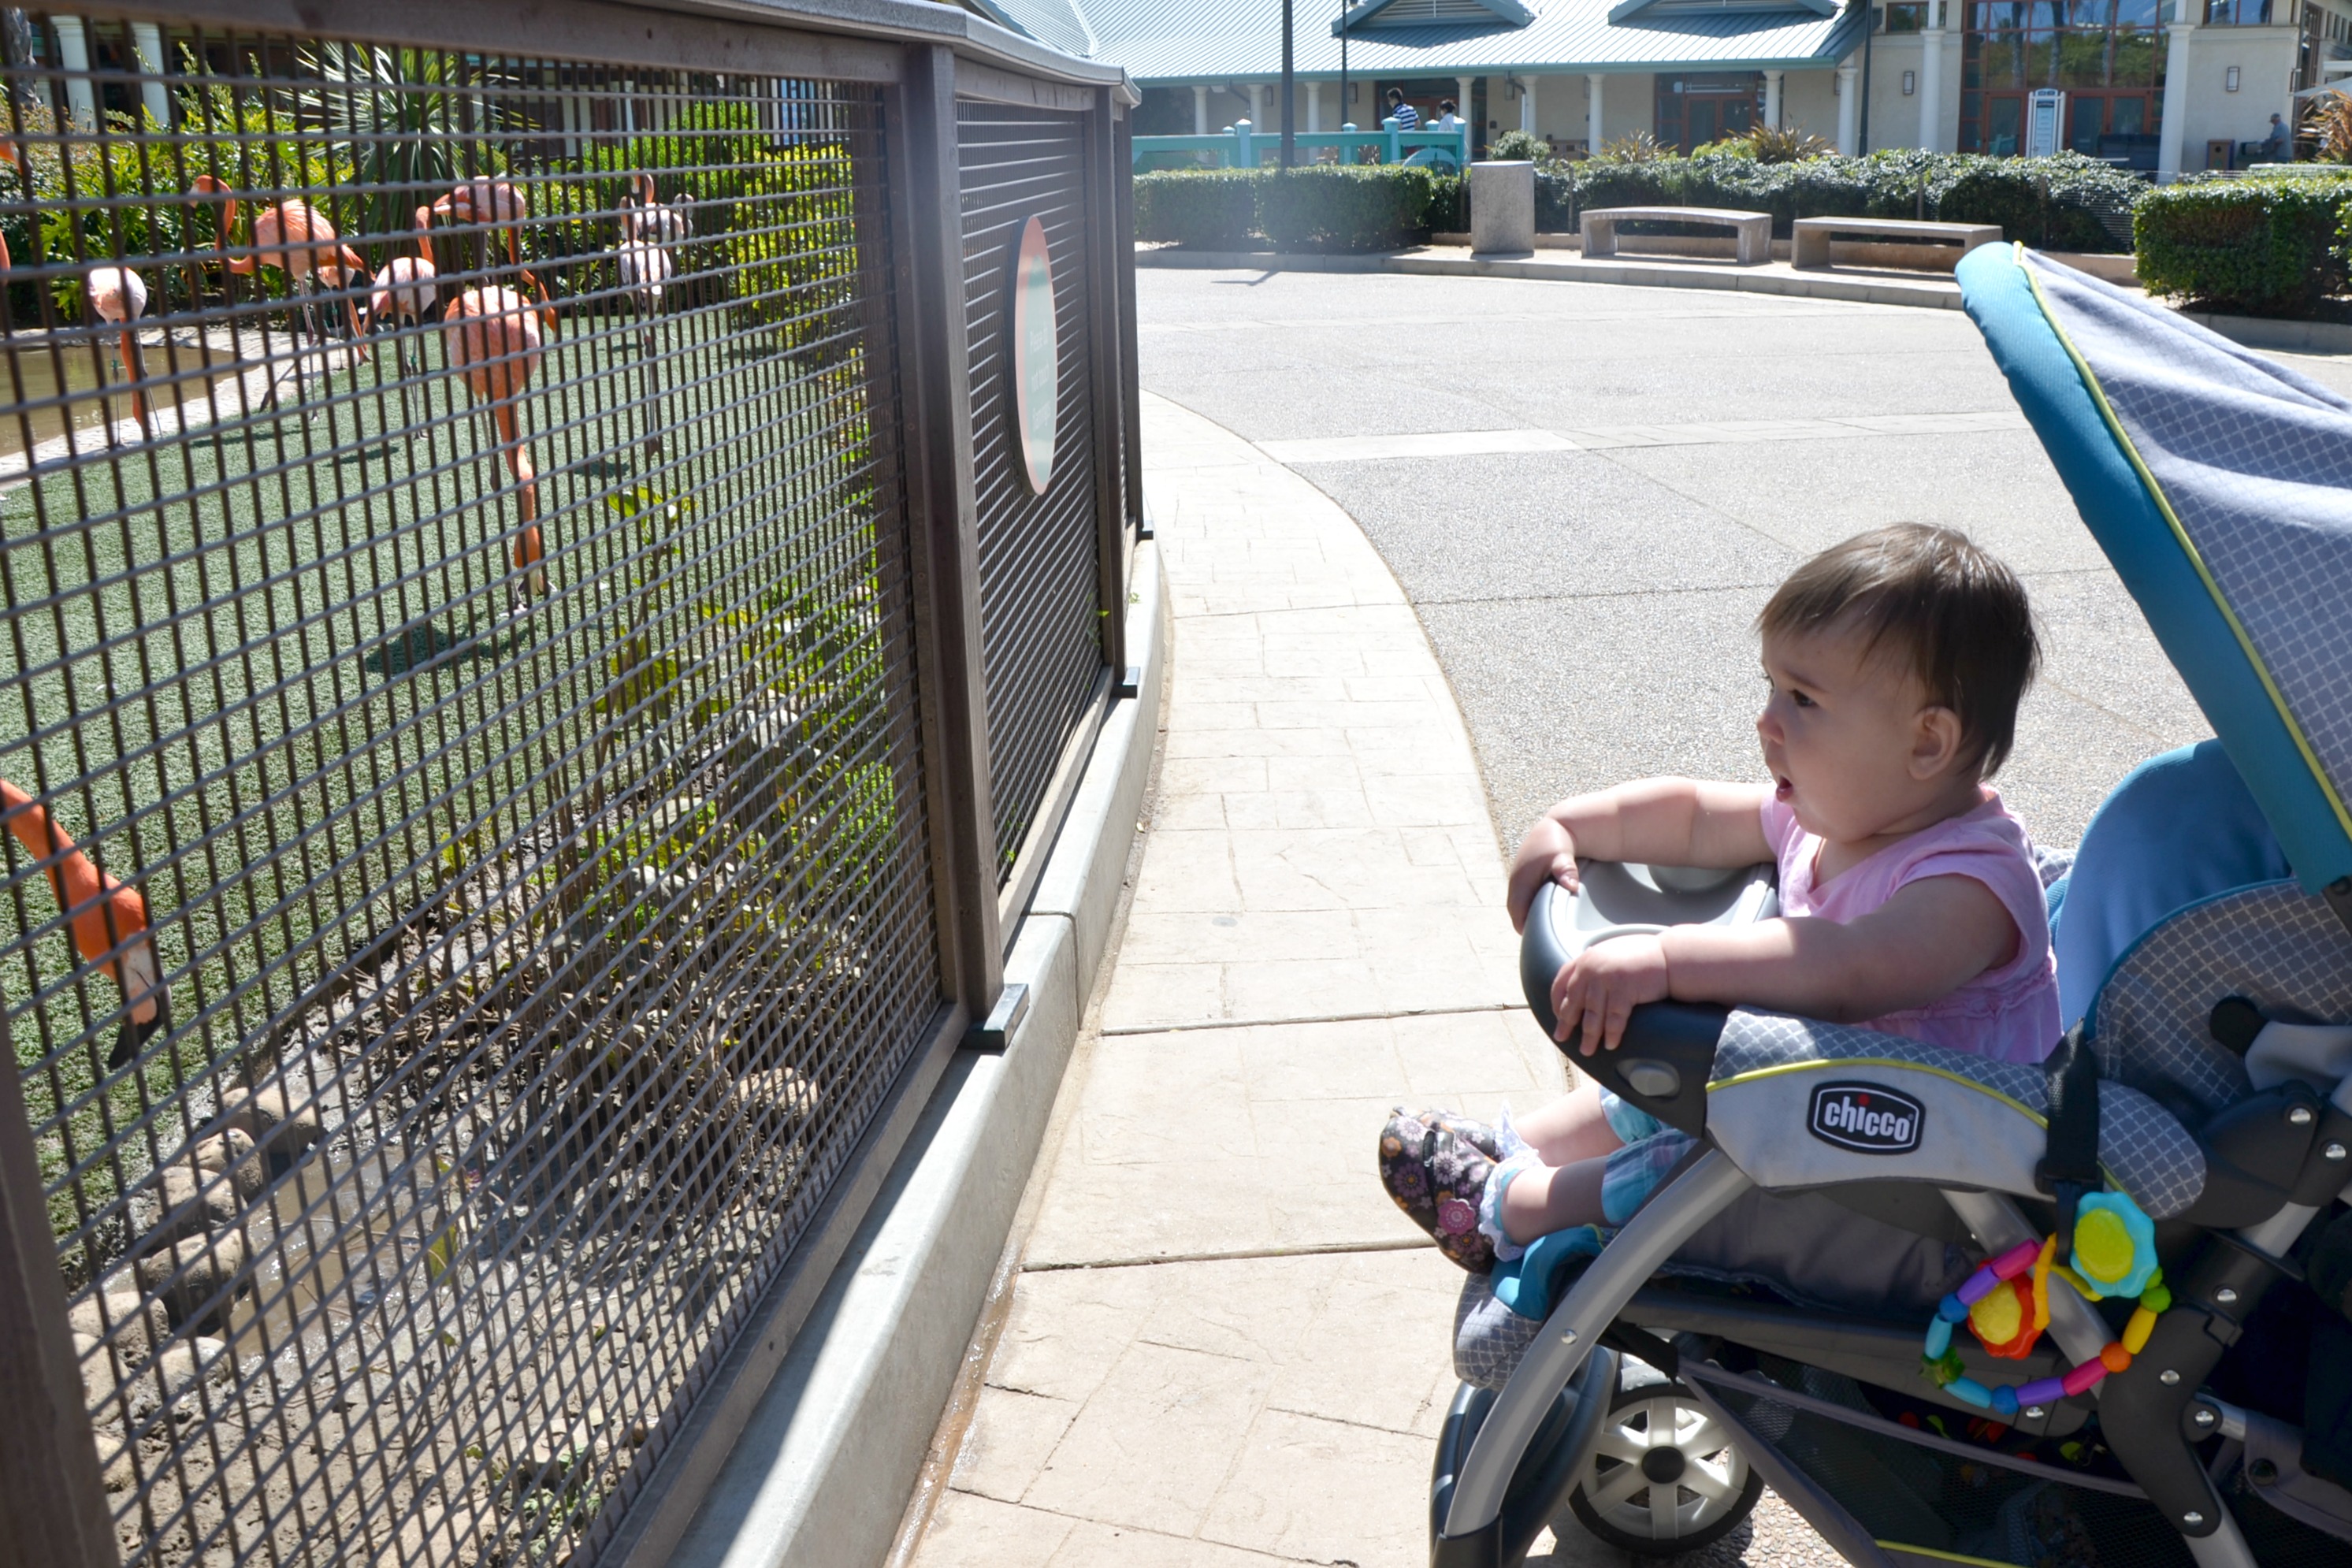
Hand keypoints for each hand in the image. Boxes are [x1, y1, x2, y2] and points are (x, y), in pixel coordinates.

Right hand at [1507, 817, 1579, 933]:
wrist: (1553, 828)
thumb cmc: (1557, 844)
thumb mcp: (1562, 857)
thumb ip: (1566, 871)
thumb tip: (1570, 885)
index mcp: (1521, 880)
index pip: (1517, 913)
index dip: (1526, 928)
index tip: (1539, 939)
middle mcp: (1515, 882)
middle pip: (1516, 913)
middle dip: (1526, 925)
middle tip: (1543, 938)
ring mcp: (1516, 881)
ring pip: (1517, 906)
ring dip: (1526, 916)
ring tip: (1543, 928)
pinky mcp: (1521, 880)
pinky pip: (1521, 900)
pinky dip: (1528, 907)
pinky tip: (1542, 912)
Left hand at [1551, 934, 1669, 1054]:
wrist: (1668, 955)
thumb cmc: (1641, 956)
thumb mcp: (1609, 954)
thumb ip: (1593, 966)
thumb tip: (1581, 986)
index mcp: (1585, 959)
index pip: (1561, 982)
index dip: (1557, 1001)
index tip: (1557, 1015)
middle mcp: (1591, 968)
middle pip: (1573, 1002)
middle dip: (1566, 1023)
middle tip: (1561, 1037)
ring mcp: (1607, 979)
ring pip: (1593, 1015)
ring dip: (1589, 1036)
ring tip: (1586, 1050)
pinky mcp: (1624, 990)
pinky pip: (1614, 1019)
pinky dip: (1612, 1034)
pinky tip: (1610, 1044)